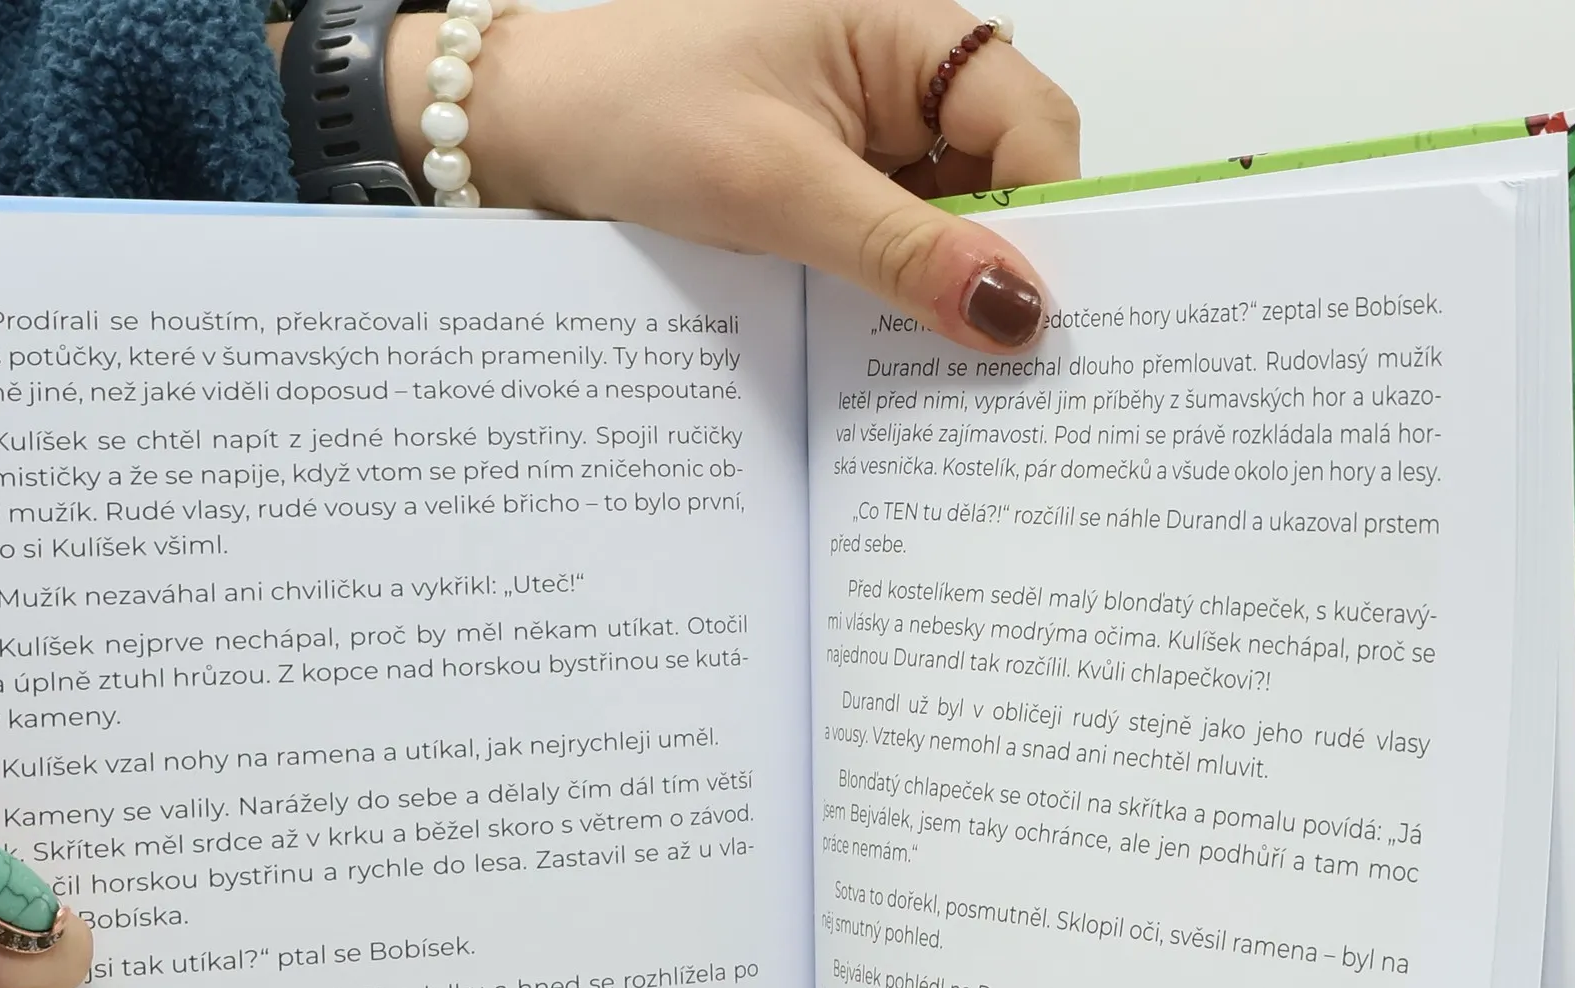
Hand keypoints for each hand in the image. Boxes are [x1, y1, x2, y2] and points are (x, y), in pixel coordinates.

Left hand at [387, 0, 1078, 349]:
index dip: (1046, 218)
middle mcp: (898, 75)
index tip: (1033, 319)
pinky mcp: (824, 182)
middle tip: (990, 366)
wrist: (527, 131)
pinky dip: (888, 294)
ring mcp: (862, 132)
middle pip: (1001, 175)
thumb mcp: (775, 187)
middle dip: (995, 264)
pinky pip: (887, 241)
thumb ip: (901, 251)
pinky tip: (877, 346)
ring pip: (945, 220)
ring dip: (937, 290)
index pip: (1031, 121)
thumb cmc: (633, 112)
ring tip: (926, 366)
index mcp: (906, 32)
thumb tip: (1017, 312)